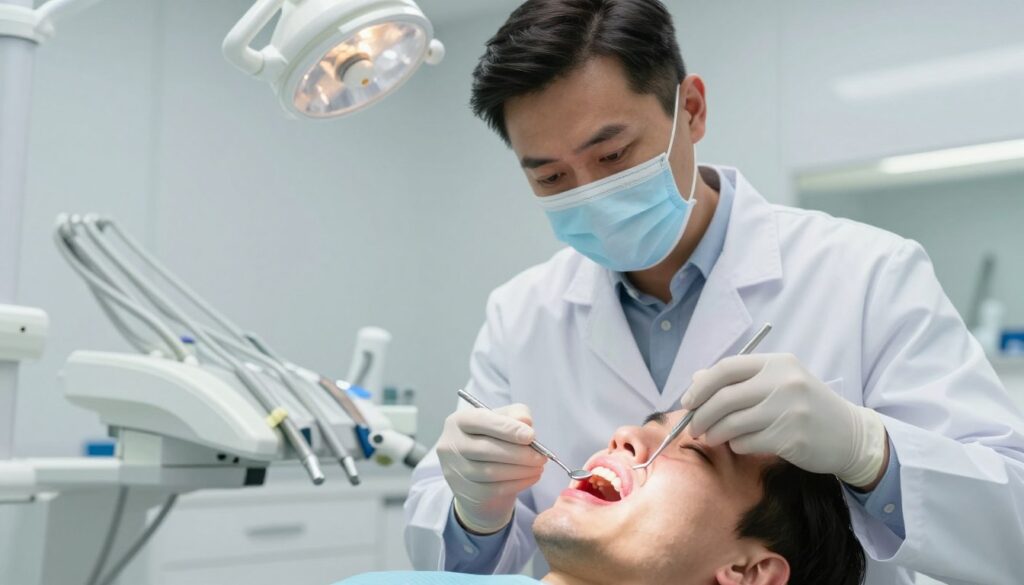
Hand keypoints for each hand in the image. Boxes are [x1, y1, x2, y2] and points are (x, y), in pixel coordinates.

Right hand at [437, 403, 546, 533]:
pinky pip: (493, 489)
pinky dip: (517, 483)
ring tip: (539, 466)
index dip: (506, 428)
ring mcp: (454, 470)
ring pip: (491, 472)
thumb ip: (515, 415)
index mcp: (458, 421)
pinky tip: (531, 477)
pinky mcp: (464, 491)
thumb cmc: (494, 440)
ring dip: (521, 470)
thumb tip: (525, 422)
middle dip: (518, 453)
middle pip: (486, 449)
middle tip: (541, 456)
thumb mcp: (504, 421)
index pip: (480, 421)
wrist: (479, 475)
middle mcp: (450, 445)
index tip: (531, 435)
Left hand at [681, 354, 887, 487]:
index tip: (688, 402)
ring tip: (711, 437)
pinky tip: (740, 444)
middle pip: (724, 398)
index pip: (727, 368)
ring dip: (714, 433)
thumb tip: (696, 380)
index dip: (701, 386)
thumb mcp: (779, 383)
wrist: (849, 435)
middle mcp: (783, 383)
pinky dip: (736, 445)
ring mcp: (788, 410)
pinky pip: (747, 442)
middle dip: (701, 415)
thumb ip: (740, 379)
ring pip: (732, 423)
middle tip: (693, 428)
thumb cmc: (807, 406)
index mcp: (777, 363)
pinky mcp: (790, 438)